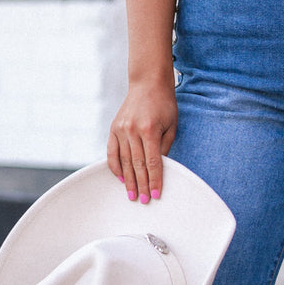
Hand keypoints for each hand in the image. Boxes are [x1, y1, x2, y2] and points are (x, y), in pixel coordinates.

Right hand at [107, 78, 177, 202]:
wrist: (148, 83)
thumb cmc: (164, 104)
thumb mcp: (171, 125)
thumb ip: (165, 147)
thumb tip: (159, 168)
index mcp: (149, 130)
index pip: (153, 162)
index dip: (154, 180)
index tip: (155, 194)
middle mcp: (132, 130)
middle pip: (137, 165)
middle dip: (141, 185)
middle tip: (143, 200)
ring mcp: (121, 129)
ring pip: (123, 161)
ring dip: (128, 180)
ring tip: (132, 195)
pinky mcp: (113, 128)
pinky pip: (112, 152)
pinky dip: (115, 166)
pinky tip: (120, 178)